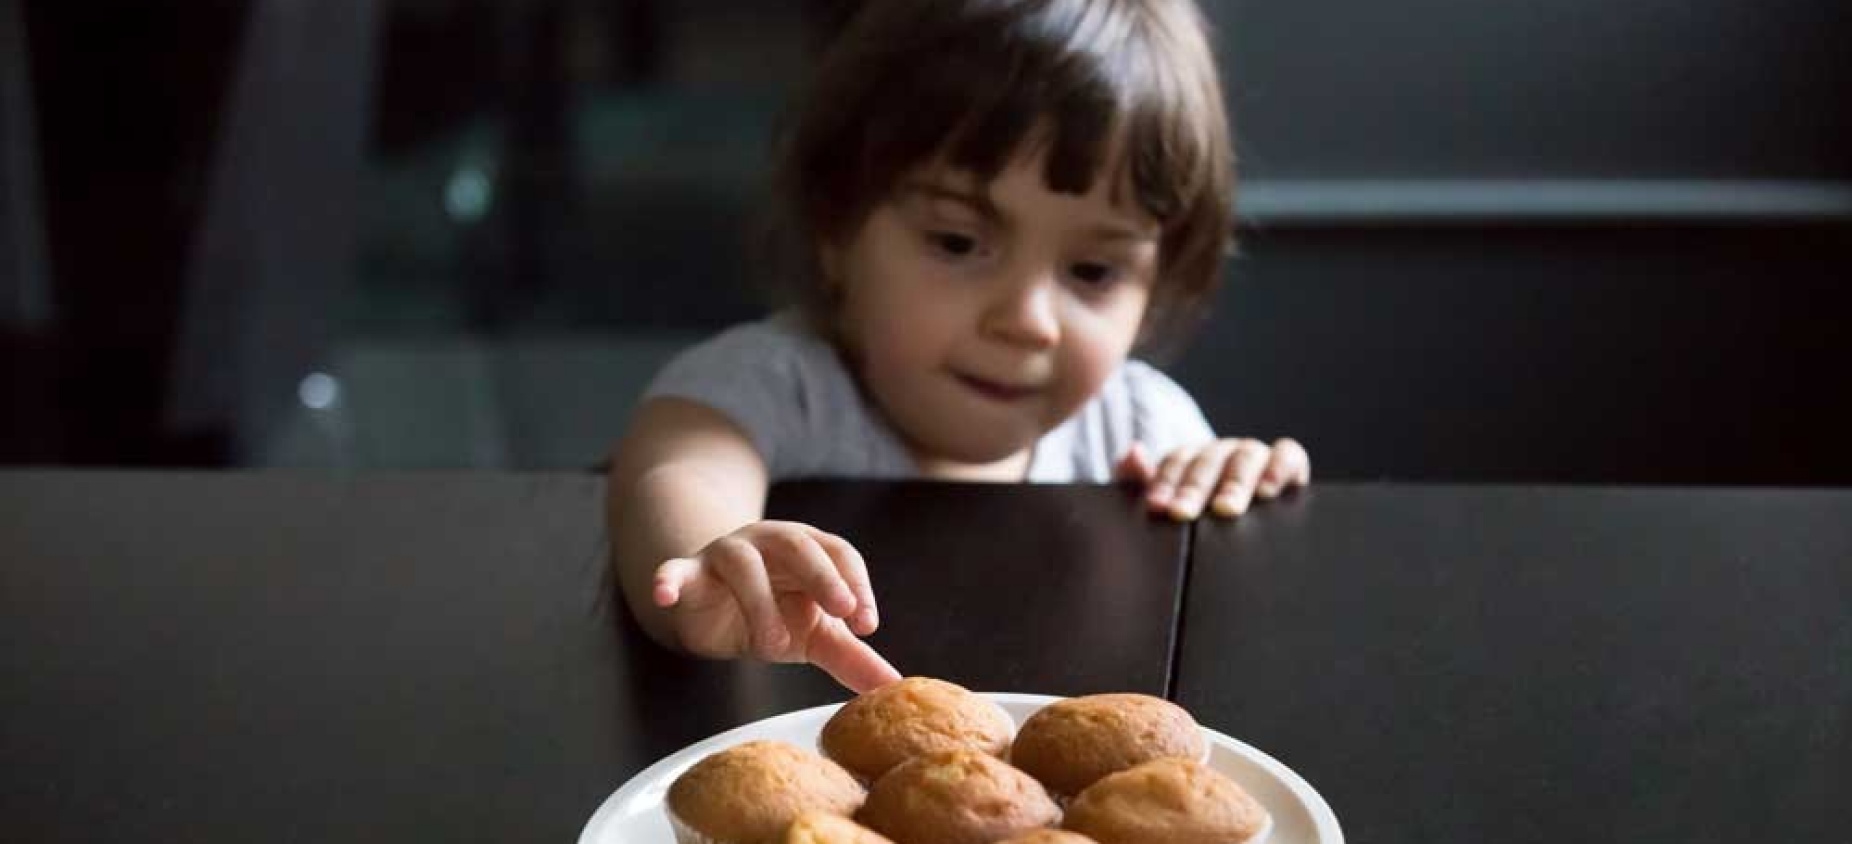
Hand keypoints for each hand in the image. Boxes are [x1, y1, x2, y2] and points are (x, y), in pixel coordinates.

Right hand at [652, 521, 899, 692]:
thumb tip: (893, 686)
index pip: (839, 552)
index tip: (867, 625)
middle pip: (798, 545)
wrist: (714, 610)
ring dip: (760, 601)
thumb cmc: (774, 612)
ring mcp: (726, 554)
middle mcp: (769, 542)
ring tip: (774, 646)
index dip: (856, 584)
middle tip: (842, 613)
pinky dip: (669, 578)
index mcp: (807, 548)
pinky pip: (676, 570)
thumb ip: (852, 657)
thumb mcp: (814, 635)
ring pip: (743, 563)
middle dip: (823, 576)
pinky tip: (665, 593)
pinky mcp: (688, 573)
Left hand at [1116, 438, 1310, 519]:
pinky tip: (1268, 492)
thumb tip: (1134, 452)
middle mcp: (1223, 453)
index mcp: (1191, 459)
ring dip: (1234, 483)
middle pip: (1208, 462)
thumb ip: (1139, 481)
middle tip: (1184, 513)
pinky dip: (1279, 467)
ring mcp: (1255, 456)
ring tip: (1225, 509)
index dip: (1164, 483)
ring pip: (1245, 457)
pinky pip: (1287, 454)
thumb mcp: (1165, 504)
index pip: (1176, 462)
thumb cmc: (1197, 518)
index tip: (1156, 506)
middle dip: (1194, 489)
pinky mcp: (1288, 464)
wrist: (1242, 536)